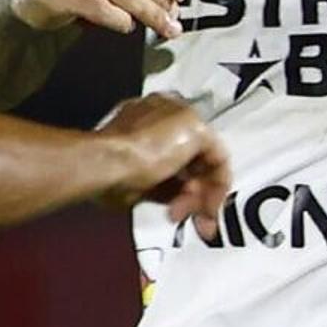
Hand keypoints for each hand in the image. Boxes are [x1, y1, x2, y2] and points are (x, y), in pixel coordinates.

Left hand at [97, 92, 229, 241]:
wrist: (107, 166)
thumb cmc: (152, 145)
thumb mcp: (195, 131)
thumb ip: (213, 147)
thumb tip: (212, 167)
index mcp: (175, 112)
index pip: (211, 147)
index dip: (219, 175)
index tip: (218, 199)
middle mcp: (161, 132)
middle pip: (196, 167)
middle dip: (203, 192)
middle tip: (201, 214)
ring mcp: (146, 156)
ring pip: (181, 183)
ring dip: (189, 202)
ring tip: (179, 214)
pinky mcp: (134, 180)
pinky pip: (163, 194)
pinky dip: (172, 205)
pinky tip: (171, 214)